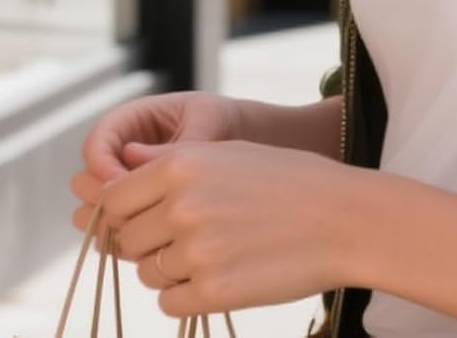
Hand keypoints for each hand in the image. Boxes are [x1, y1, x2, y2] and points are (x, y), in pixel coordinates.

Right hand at [71, 92, 242, 233]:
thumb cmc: (224, 122)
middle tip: (128, 214)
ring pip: (95, 211)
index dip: (101, 165)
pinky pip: (115, 230)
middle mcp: (119, 155)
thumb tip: (133, 157)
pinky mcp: (135, 213)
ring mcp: (125, 187)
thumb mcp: (206, 121)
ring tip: (137, 232)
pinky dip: (123, 240)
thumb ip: (174, 141)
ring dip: (109, 224)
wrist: (243, 144)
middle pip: (85, 182)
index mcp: (131, 121)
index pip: (95, 143)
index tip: (123, 185)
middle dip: (102, 199)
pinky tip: (145, 247)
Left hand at [102, 140, 358, 317]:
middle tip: (190, 235)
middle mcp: (181, 206)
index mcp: (181, 165)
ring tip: (218, 250)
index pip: (112, 199)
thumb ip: (168, 166)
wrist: (344, 219)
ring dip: (171, 269)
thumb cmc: (286, 180)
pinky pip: (170, 303)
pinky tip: (224, 274)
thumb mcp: (228, 154)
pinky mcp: (213, 292)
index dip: (123, 212)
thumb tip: (111, 178)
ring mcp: (196, 252)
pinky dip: (188, 295)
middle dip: (148, 242)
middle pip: (126, 240)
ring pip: (148, 274)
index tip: (145, 217)